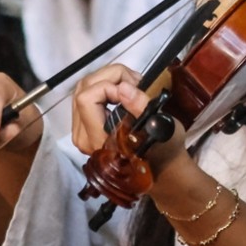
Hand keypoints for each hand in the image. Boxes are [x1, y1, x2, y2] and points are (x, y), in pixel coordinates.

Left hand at [72, 64, 188, 180]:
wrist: (161, 168)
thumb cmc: (163, 150)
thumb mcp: (159, 126)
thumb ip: (139, 106)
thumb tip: (123, 87)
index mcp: (98, 139)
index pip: (87, 98)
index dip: (110, 85)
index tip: (134, 90)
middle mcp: (83, 136)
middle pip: (83, 89)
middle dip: (110, 77)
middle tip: (136, 82)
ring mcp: (82, 131)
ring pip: (83, 89)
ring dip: (108, 79)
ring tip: (132, 85)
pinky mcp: (86, 126)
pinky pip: (88, 96)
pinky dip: (105, 87)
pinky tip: (123, 92)